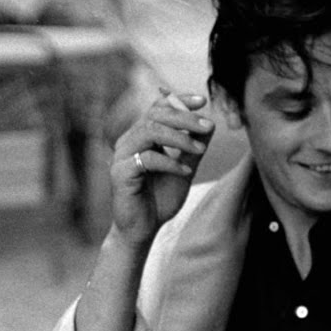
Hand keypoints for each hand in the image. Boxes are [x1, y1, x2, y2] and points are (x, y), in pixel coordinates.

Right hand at [108, 91, 214, 245]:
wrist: (143, 230)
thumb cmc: (159, 200)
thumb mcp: (183, 170)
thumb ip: (192, 149)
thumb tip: (210, 126)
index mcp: (141, 137)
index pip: (157, 108)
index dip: (179, 100)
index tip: (202, 101)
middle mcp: (128, 142)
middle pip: (155, 115)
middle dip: (185, 118)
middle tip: (208, 126)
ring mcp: (122, 156)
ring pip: (150, 131)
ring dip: (179, 138)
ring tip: (200, 149)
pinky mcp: (120, 173)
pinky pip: (148, 159)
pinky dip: (170, 162)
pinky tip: (185, 172)